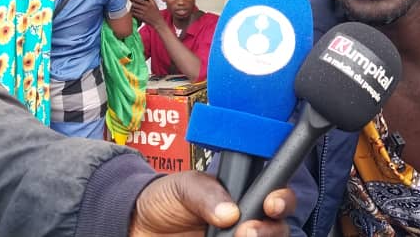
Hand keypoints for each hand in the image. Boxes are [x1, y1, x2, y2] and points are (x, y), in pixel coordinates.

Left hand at [130, 0, 163, 27]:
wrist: (157, 21)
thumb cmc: (156, 12)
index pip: (139, 0)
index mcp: (148, 4)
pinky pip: (134, 14)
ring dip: (131, 7)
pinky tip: (131, 11)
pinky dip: (132, 12)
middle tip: (127, 1)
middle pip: (135, 5)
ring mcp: (143, 13)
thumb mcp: (154, 4)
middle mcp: (145, 8)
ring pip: (134, 9)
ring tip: (129, 6)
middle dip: (130, 3)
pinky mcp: (141, 18)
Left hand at [130, 172, 294, 236]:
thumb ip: (206, 193)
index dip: (281, 199)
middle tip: (247, 232)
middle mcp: (247, 221)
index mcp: (243, 195)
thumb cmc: (164, 201)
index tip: (271, 204)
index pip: (275, 196)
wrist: (138, 226)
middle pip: (278, 228)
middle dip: (271, 229)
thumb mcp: (182, 186)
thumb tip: (229, 212)